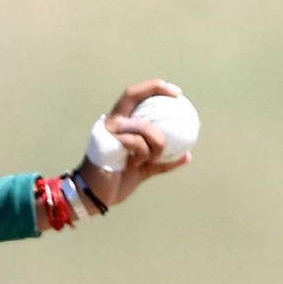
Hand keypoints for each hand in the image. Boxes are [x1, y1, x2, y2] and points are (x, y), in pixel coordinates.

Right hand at [80, 79, 193, 211]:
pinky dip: (144, 155)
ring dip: (156, 142)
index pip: (135, 97)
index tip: (177, 92)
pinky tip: (137, 164)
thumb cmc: (117, 180)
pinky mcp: (107, 142)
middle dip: (155, 87)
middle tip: (176, 93)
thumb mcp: (145, 168)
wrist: (95, 195)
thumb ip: (163, 161)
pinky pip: (137, 143)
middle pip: (132, 95)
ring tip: (154, 157)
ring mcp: (108, 131)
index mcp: (120, 123)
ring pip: (143, 125)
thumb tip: (187, 155)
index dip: (154, 88)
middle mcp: (112, 122)